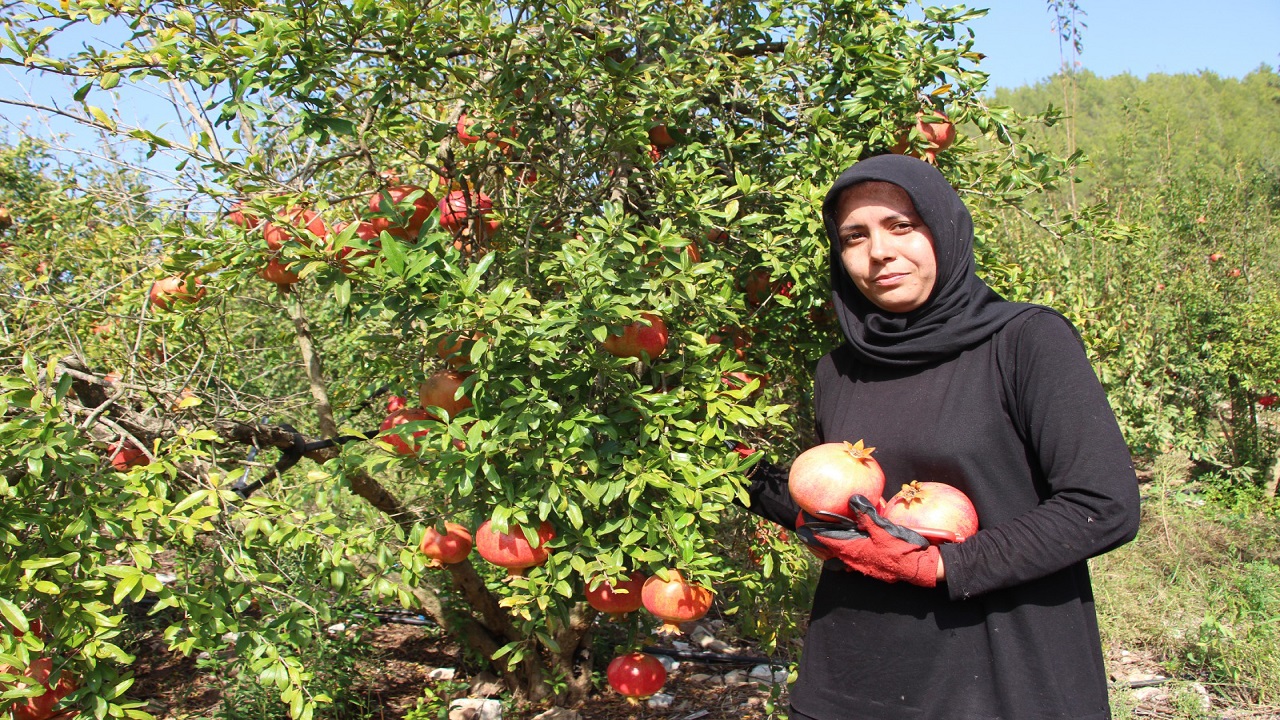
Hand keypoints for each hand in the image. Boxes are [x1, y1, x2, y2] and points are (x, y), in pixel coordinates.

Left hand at [795, 495, 940, 586]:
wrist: (918, 568)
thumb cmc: (901, 547)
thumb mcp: (884, 527)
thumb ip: (866, 513)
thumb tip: (852, 498)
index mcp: (851, 548)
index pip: (823, 539)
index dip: (810, 532)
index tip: (800, 525)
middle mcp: (851, 559)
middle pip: (826, 551)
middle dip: (815, 542)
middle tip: (806, 532)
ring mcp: (860, 566)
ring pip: (837, 558)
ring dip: (829, 549)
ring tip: (825, 539)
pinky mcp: (870, 568)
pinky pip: (850, 560)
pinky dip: (844, 552)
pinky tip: (852, 544)